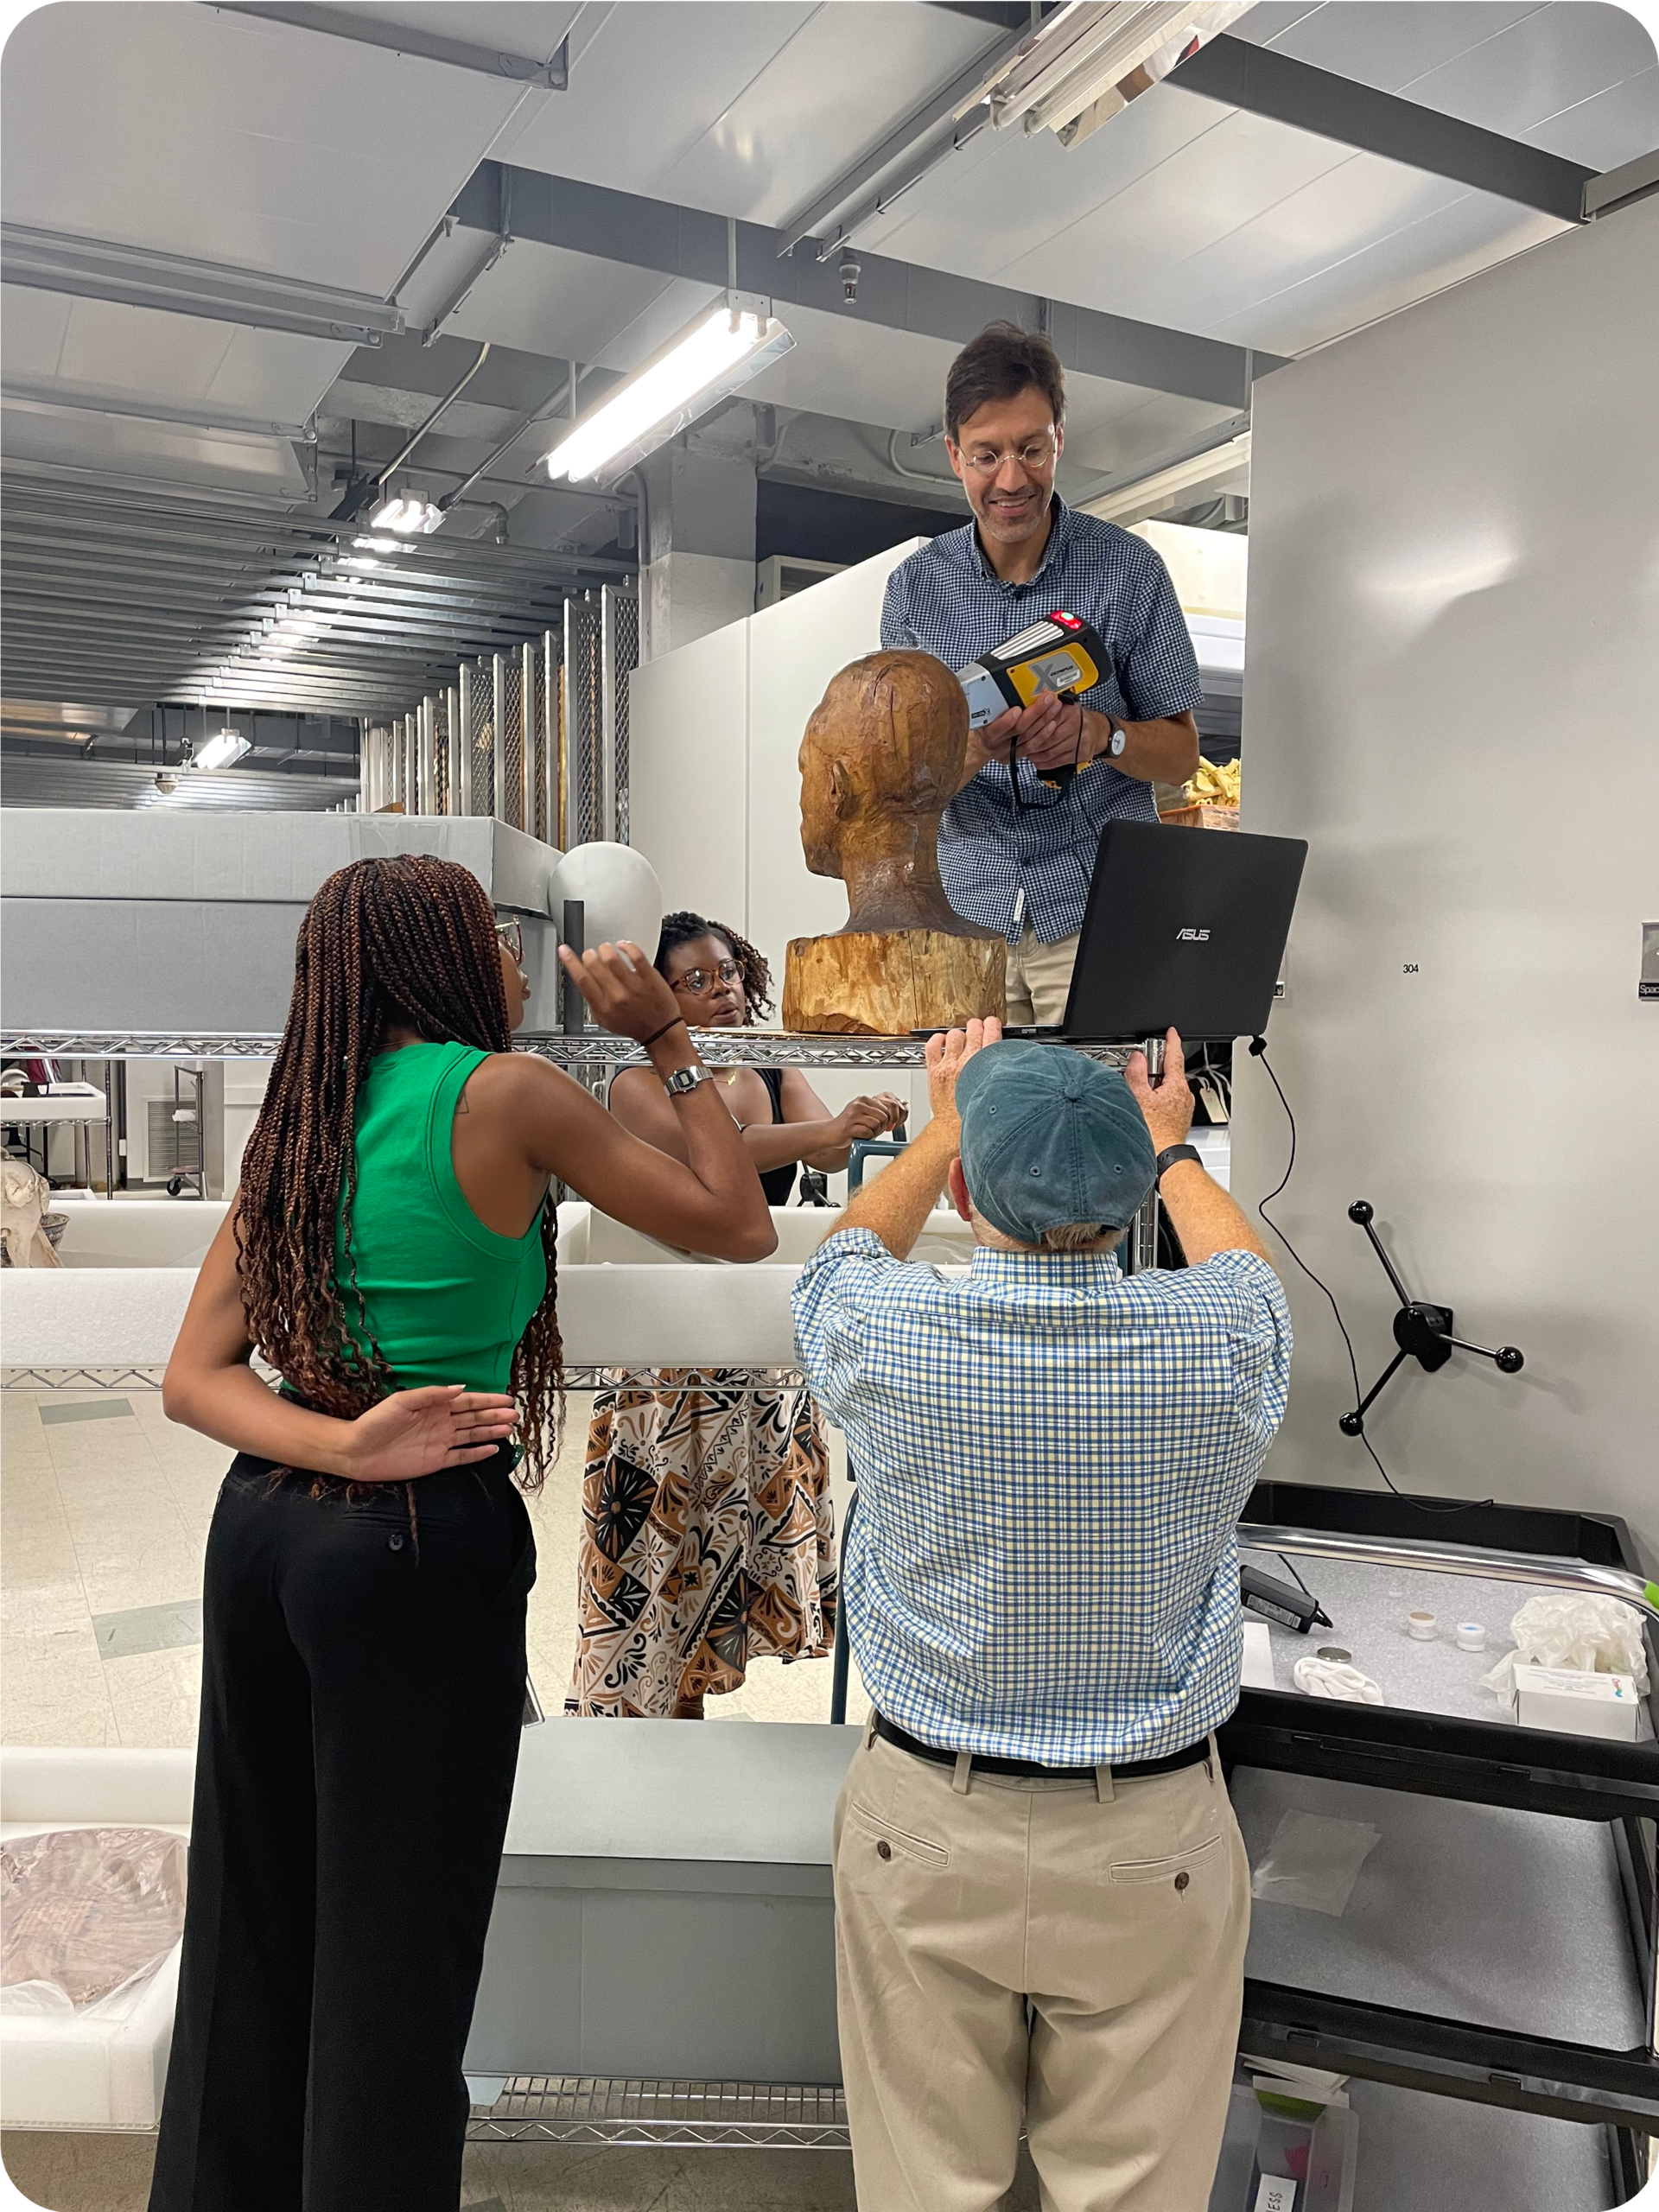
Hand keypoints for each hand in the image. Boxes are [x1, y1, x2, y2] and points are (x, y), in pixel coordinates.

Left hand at [339, 1386, 518, 1483]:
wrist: (356, 1451)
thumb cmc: (375, 1423)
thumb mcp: (402, 1401)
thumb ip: (432, 1395)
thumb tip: (460, 1388)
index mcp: (434, 1406)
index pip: (468, 1402)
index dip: (488, 1400)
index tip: (507, 1399)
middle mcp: (440, 1423)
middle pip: (474, 1418)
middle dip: (495, 1415)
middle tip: (514, 1415)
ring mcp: (440, 1442)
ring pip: (472, 1435)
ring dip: (491, 1431)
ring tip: (509, 1428)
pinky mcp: (435, 1461)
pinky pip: (461, 1457)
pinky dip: (477, 1453)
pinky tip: (492, 1449)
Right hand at [558, 939, 681, 1043]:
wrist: (660, 1030)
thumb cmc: (634, 1025)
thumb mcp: (604, 1020)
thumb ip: (592, 1001)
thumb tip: (582, 978)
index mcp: (603, 1007)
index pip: (581, 979)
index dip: (570, 961)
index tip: (564, 950)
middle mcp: (617, 996)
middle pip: (594, 964)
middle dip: (589, 954)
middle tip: (592, 954)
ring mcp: (634, 986)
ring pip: (612, 957)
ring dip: (605, 948)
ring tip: (606, 949)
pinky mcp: (649, 978)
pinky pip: (635, 955)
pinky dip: (626, 946)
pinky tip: (623, 946)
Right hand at [831, 1093, 906, 1146]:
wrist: (830, 1133)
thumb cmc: (848, 1125)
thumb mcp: (862, 1112)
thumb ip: (876, 1111)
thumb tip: (895, 1115)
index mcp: (862, 1099)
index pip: (885, 1108)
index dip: (885, 1120)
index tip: (879, 1125)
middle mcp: (858, 1105)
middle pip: (883, 1117)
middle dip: (880, 1127)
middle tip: (871, 1130)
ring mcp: (853, 1115)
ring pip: (876, 1125)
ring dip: (873, 1132)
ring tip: (864, 1133)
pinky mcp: (849, 1127)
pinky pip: (867, 1133)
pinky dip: (866, 1137)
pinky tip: (859, 1136)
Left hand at [924, 1017, 1001, 1134]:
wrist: (954, 1130)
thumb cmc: (974, 1115)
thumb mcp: (995, 1092)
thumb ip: (998, 1075)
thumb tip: (1003, 1065)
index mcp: (985, 1066)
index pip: (992, 1034)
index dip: (992, 1025)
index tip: (992, 1024)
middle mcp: (967, 1062)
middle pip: (973, 1031)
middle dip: (976, 1027)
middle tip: (977, 1027)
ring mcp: (949, 1065)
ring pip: (954, 1036)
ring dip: (958, 1035)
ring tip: (960, 1039)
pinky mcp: (934, 1071)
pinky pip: (932, 1047)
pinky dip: (936, 1040)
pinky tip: (940, 1040)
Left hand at [1017, 699, 1096, 772]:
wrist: (1099, 730)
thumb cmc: (1079, 719)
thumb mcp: (1065, 708)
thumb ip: (1049, 710)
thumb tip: (1026, 714)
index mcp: (1070, 711)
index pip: (1046, 721)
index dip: (1032, 729)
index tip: (1021, 733)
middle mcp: (1077, 725)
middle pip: (1048, 739)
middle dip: (1033, 744)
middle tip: (1023, 746)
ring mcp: (1080, 741)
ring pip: (1052, 752)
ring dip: (1037, 756)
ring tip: (1029, 754)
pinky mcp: (1081, 755)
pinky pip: (1058, 761)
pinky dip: (1045, 763)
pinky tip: (1038, 761)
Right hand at [1125, 1027, 1194, 1152]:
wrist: (1163, 1157)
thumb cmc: (1155, 1133)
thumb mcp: (1139, 1098)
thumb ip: (1137, 1074)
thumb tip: (1137, 1059)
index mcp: (1177, 1086)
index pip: (1175, 1056)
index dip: (1172, 1041)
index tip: (1171, 1032)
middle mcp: (1184, 1095)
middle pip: (1170, 1072)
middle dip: (1156, 1067)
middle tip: (1140, 1069)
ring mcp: (1183, 1107)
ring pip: (1168, 1087)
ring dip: (1156, 1085)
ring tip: (1140, 1093)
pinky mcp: (1179, 1118)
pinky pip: (1169, 1100)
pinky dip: (1158, 1097)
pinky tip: (1146, 1106)